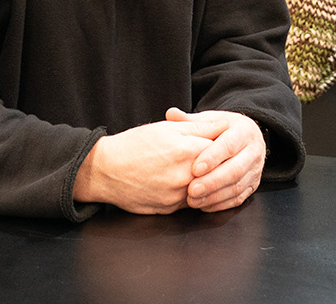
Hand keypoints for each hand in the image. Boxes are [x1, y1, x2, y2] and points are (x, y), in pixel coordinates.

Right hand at [73, 118, 217, 213]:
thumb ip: (199, 127)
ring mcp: (177, 196)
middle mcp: (185, 177)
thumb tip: (225, 126)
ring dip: (208, 183)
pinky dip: (193, 194)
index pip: (222, 151)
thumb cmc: (135, 145)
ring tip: (202, 172)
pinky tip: (188, 184)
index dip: (227, 147)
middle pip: (216, 173)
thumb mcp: (167, 128)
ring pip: (205, 190)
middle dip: (220, 167)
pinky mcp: (169, 209)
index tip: (229, 145)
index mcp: (187, 152)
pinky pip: (191, 203)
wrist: (105, 170)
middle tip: (222, 160)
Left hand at [164, 108, 265, 212]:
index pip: (229, 145)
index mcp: (244, 131)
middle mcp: (254, 150)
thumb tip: (170, 113)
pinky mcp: (253, 185)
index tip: (195, 168)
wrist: (245, 138)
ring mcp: (256, 170)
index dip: (212, 158)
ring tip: (194, 200)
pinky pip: (239, 198)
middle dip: (212, 181)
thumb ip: (190, 120)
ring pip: (237, 186)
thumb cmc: (223, 129)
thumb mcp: (210, 120)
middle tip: (192, 190)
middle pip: (235, 169)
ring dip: (215, 196)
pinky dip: (221, 204)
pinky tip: (204, 205)